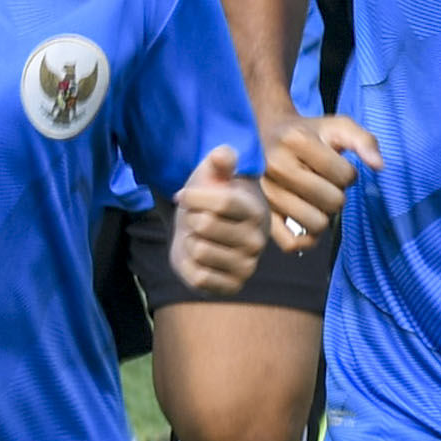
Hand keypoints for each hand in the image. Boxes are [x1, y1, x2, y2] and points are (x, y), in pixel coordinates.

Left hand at [168, 145, 271, 296]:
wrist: (203, 229)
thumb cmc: (209, 197)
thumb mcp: (213, 173)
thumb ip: (219, 160)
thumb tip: (222, 155)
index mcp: (255, 210)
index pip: (221, 202)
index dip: (193, 197)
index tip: (183, 195)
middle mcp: (257, 240)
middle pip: (205, 225)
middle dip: (190, 218)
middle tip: (195, 218)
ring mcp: (247, 266)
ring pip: (199, 250)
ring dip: (190, 241)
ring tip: (199, 237)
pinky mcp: (232, 286)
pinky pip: (199, 277)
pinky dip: (190, 265)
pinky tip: (198, 257)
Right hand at [261, 112, 379, 249]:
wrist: (264, 134)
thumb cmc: (305, 133)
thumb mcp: (337, 126)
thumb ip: (363, 140)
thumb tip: (378, 166)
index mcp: (296, 141)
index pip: (345, 175)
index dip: (347, 173)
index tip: (332, 164)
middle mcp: (275, 166)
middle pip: (333, 202)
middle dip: (335, 194)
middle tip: (321, 182)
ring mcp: (264, 192)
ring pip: (315, 223)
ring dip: (321, 215)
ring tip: (311, 199)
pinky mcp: (260, 212)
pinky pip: (289, 242)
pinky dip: (303, 240)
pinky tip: (305, 225)